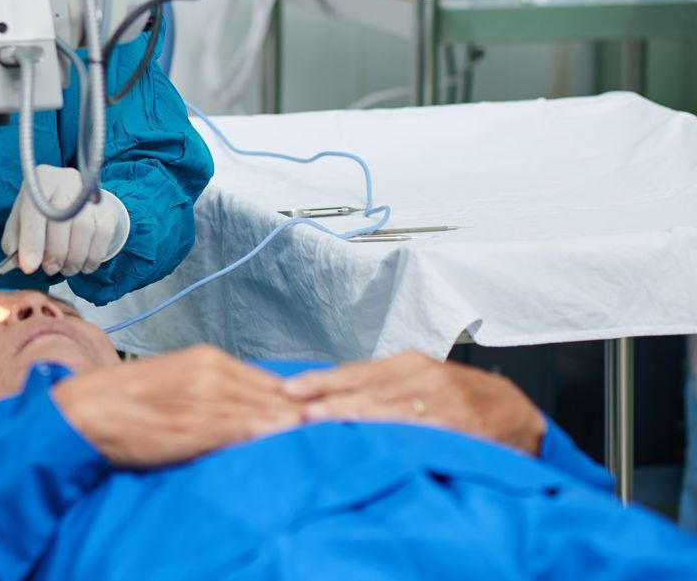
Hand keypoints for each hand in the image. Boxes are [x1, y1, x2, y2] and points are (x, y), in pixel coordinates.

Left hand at [0, 166, 129, 276]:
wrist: (74, 199)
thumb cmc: (42, 212)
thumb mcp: (21, 219)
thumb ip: (14, 240)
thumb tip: (18, 264)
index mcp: (41, 181)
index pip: (35, 212)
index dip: (32, 242)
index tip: (29, 267)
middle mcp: (67, 181)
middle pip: (62, 222)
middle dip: (55, 254)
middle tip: (50, 269)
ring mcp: (91, 194)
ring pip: (84, 230)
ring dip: (73, 259)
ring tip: (65, 268)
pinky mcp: (108, 209)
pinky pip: (103, 236)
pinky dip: (92, 258)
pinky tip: (82, 265)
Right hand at [52, 345, 302, 467]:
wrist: (84, 412)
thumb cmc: (123, 400)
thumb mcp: (171, 380)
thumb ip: (208, 388)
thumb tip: (242, 405)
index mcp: (204, 358)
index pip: (265, 380)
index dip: (291, 399)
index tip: (314, 412)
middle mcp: (209, 374)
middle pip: (272, 395)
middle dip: (300, 411)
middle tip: (330, 424)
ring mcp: (202, 401)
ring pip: (262, 413)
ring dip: (289, 424)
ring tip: (315, 435)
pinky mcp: (194, 428)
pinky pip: (240, 432)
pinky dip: (264, 436)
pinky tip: (281, 442)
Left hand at [282, 351, 545, 454]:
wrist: (518, 413)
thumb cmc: (458, 399)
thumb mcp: (419, 383)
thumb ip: (381, 388)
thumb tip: (325, 398)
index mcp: (409, 364)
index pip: (356, 371)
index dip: (322, 381)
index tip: (290, 389)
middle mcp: (424, 377)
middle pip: (368, 390)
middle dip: (331, 402)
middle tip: (297, 412)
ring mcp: (445, 402)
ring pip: (391, 410)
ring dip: (355, 418)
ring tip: (322, 426)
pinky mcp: (465, 427)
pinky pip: (425, 432)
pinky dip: (398, 436)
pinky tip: (375, 443)